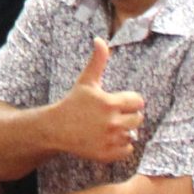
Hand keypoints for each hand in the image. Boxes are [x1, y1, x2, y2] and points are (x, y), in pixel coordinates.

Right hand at [52, 39, 145, 162]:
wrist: (55, 128)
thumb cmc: (73, 103)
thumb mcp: (86, 82)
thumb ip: (98, 61)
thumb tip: (100, 39)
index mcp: (109, 103)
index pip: (138, 102)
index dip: (129, 101)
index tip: (117, 102)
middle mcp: (111, 122)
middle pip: (138, 119)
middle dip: (128, 116)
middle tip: (112, 115)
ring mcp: (109, 140)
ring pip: (132, 134)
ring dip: (124, 131)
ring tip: (108, 127)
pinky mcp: (107, 154)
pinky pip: (127, 150)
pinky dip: (121, 146)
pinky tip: (108, 139)